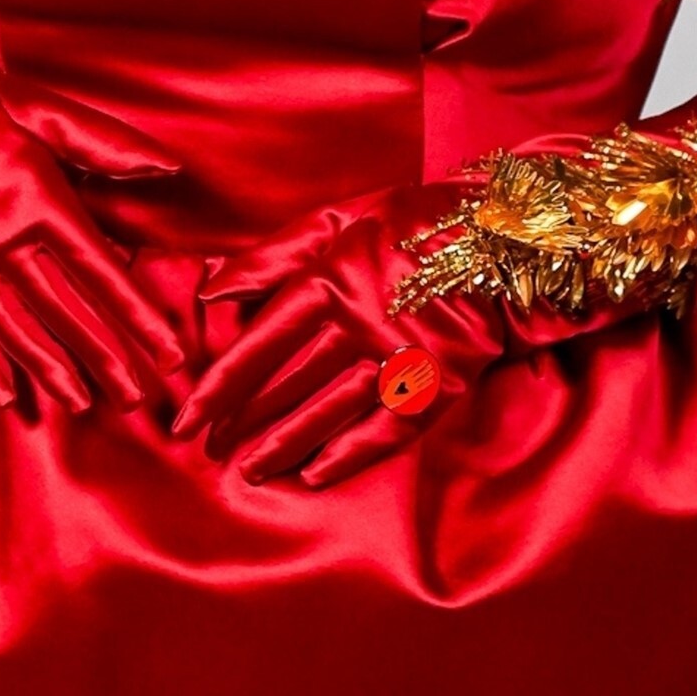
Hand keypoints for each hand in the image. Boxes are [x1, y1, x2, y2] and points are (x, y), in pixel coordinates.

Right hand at [0, 53, 186, 418]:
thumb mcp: (36, 106)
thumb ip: (101, 142)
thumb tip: (166, 168)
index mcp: (38, 202)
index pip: (100, 272)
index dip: (137, 316)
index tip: (169, 353)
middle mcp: (3, 241)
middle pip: (64, 311)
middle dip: (105, 357)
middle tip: (139, 399)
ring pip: (17, 327)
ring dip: (51, 369)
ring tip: (84, 405)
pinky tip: (6, 396)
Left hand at [176, 186, 504, 488]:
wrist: (510, 236)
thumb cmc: (418, 222)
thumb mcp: (341, 219)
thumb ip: (274, 256)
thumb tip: (211, 292)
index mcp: (330, 280)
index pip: (258, 345)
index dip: (219, 386)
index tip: (186, 419)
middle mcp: (360, 324)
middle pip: (287, 384)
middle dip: (243, 422)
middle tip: (208, 453)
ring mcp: (400, 358)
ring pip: (329, 412)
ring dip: (285, 445)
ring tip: (250, 472)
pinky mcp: (439, 384)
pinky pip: (387, 428)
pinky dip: (351, 454)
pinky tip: (317, 476)